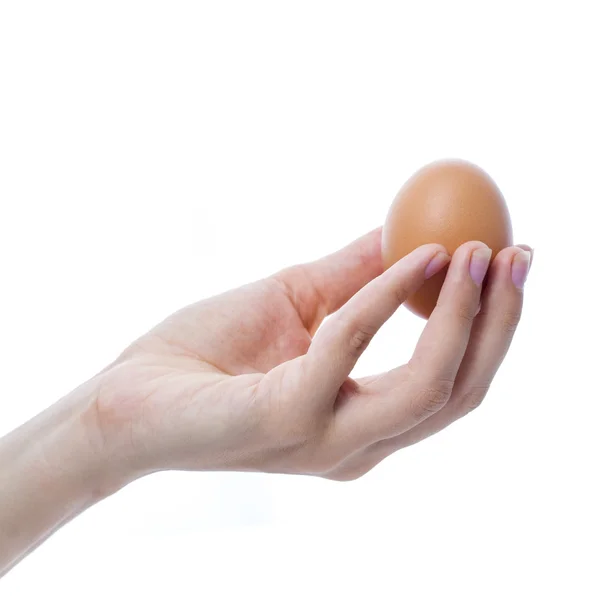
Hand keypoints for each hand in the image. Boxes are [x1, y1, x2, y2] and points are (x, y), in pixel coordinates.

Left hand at [85, 229, 530, 482]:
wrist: (129, 397)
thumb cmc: (208, 355)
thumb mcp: (299, 303)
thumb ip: (358, 280)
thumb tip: (412, 237)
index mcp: (363, 420)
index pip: (453, 383)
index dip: (493, 325)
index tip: (510, 263)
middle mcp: (359, 443)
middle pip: (461, 392)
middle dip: (500, 322)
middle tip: (518, 255)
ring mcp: (325, 440)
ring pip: (429, 387)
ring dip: (462, 314)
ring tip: (476, 252)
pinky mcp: (285, 420)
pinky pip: (351, 346)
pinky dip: (386, 296)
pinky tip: (408, 254)